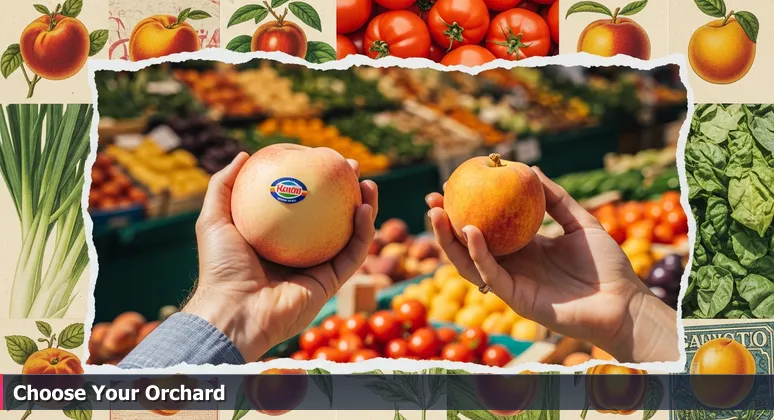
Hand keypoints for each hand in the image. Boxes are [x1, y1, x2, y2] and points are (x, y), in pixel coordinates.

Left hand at [183, 152, 377, 361]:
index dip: (315, 181)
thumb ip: (224, 186)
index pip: (302, 204)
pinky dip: (363, 232)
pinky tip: (363, 209)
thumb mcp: (214, 219)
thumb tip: (244, 154)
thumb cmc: (220, 268)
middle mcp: (300, 252)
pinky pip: (352, 254)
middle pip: (331, 215)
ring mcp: (317, 268)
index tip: (322, 158)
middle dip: (346, 190)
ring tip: (367, 184)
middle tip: (350, 168)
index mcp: (277, 238)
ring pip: (349, 234)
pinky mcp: (331, 284)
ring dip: (365, 207)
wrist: (233, 312)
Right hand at [426, 167, 677, 362]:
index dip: (466, 208)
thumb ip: (556, 199)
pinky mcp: (515, 298)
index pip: (486, 226)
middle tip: (431, 201)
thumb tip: (531, 169)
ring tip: (437, 215)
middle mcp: (512, 264)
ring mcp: (511, 282)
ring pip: (469, 261)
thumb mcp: (581, 222)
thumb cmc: (607, 266)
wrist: (624, 303)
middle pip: (468, 244)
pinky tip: (471, 231)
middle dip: (446, 224)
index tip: (451, 187)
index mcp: (524, 247)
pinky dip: (477, 253)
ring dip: (450, 240)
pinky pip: (489, 274)